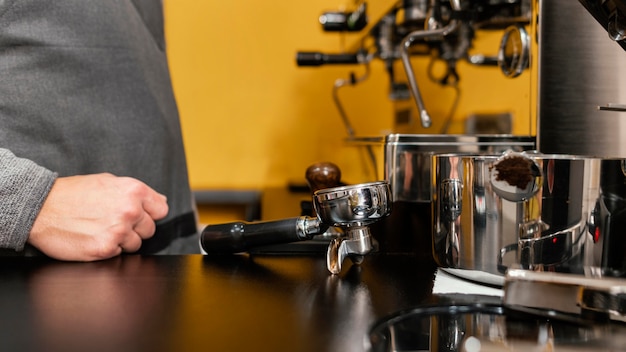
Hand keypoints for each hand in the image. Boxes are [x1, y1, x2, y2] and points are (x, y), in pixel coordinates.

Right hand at [28, 173, 168, 260]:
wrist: (40, 207)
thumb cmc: (72, 193)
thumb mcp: (108, 181)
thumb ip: (136, 193)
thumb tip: (161, 201)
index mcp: (133, 191)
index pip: (161, 209)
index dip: (149, 213)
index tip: (137, 215)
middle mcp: (130, 210)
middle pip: (149, 229)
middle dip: (134, 228)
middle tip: (112, 222)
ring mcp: (119, 231)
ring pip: (136, 244)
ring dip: (122, 240)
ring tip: (100, 229)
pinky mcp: (106, 248)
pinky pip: (119, 254)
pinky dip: (108, 249)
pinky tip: (93, 237)